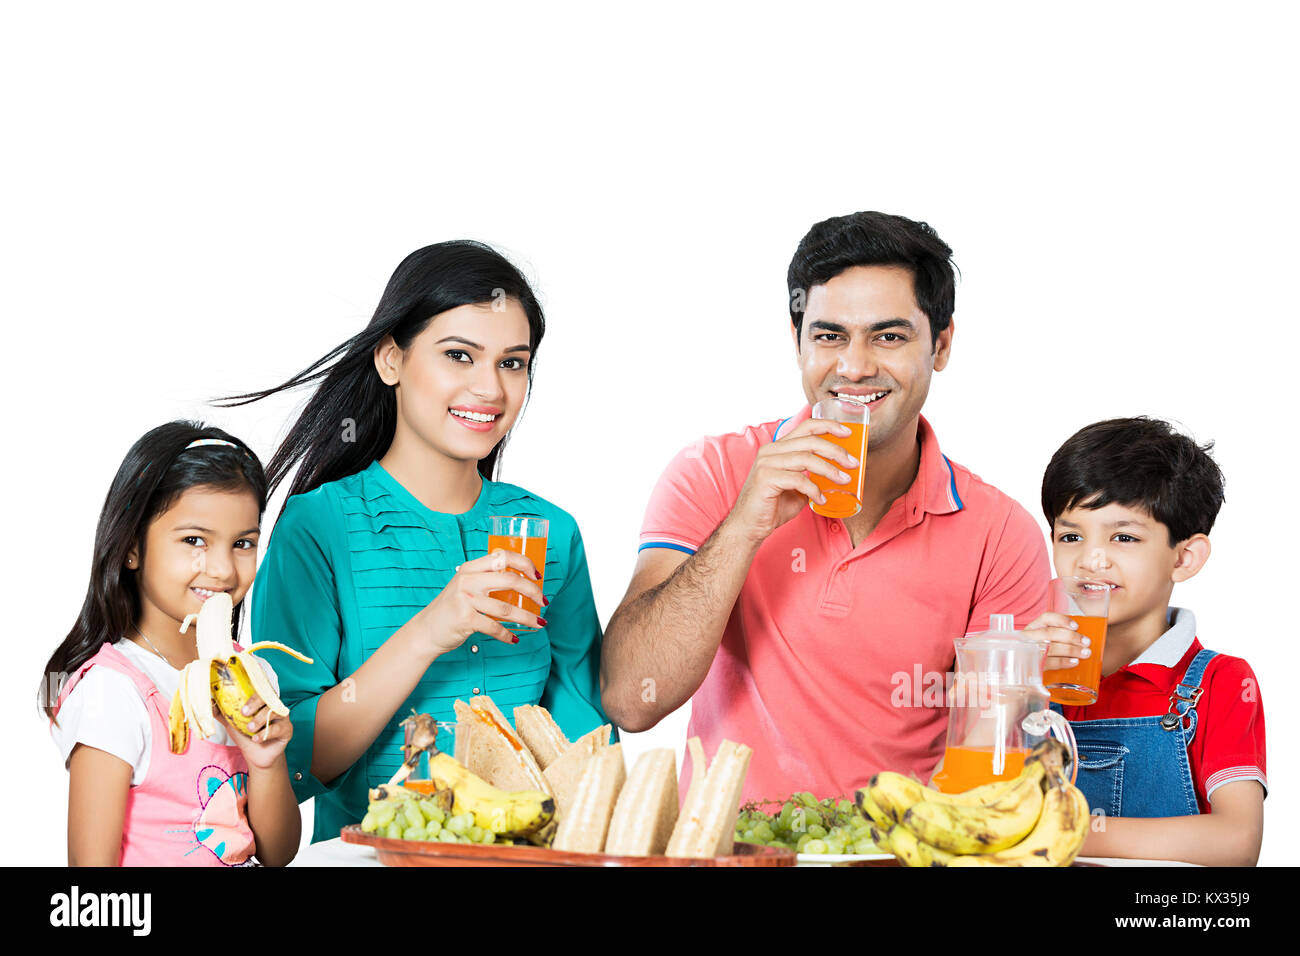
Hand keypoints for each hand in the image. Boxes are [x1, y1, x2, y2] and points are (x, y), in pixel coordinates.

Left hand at [218, 695, 292, 771]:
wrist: (257, 757)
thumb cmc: (246, 737)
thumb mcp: (232, 724)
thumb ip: (222, 714)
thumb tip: (209, 702)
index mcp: (261, 702)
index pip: (258, 690)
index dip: (250, 694)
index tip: (240, 704)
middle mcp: (273, 706)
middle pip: (268, 697)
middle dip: (255, 703)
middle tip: (244, 713)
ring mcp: (282, 717)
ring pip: (274, 712)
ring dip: (260, 720)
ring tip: (250, 729)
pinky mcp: (287, 729)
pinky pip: (279, 727)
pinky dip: (266, 733)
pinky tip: (257, 739)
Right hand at [417, 548, 546, 656]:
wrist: (426, 630)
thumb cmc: (452, 608)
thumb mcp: (466, 585)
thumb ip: (486, 579)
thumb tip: (522, 581)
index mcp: (471, 568)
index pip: (503, 556)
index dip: (525, 563)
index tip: (538, 575)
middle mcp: (468, 580)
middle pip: (511, 580)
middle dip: (533, 592)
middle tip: (543, 602)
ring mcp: (466, 599)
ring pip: (507, 608)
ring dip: (527, 618)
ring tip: (539, 623)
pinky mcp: (465, 619)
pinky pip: (494, 627)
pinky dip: (507, 635)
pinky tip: (514, 638)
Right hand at [728, 417, 858, 543]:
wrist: (749, 526)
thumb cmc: (772, 506)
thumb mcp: (796, 486)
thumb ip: (811, 475)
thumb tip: (837, 473)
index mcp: (778, 448)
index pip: (805, 426)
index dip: (829, 426)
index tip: (848, 433)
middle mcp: (771, 451)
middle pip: (810, 440)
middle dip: (836, 450)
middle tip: (853, 463)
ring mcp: (767, 463)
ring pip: (806, 458)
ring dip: (830, 470)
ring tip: (844, 481)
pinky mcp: (766, 479)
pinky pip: (798, 479)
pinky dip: (814, 490)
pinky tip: (821, 500)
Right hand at [1024, 611, 1091, 671]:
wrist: (1025, 670)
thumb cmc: (1040, 653)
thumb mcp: (1045, 641)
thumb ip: (1059, 636)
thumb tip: (1080, 637)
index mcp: (1033, 628)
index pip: (1046, 618)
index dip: (1062, 620)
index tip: (1076, 626)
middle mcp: (1028, 638)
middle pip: (1049, 633)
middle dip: (1070, 637)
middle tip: (1086, 642)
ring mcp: (1028, 652)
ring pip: (1050, 648)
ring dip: (1070, 650)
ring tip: (1084, 653)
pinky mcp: (1032, 666)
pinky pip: (1048, 663)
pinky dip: (1063, 662)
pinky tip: (1074, 662)